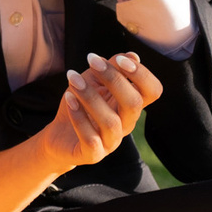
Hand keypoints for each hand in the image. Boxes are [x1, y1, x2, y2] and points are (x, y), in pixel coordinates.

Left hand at [35, 52, 162, 172]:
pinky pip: (91, 139)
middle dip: (114, 79)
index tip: (120, 59)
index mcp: (130, 106)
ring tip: (72, 79)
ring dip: (90, 96)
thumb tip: (132, 56)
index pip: (152, 91)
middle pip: (133, 104)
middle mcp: (126, 124)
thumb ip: (110, 68)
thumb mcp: (93, 81)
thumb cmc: (80, 104)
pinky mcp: (93, 154)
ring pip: (110, 122)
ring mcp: (111, 142)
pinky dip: (79, 118)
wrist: (59, 135)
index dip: (142, 74)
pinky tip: (69, 100)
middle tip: (91, 61)